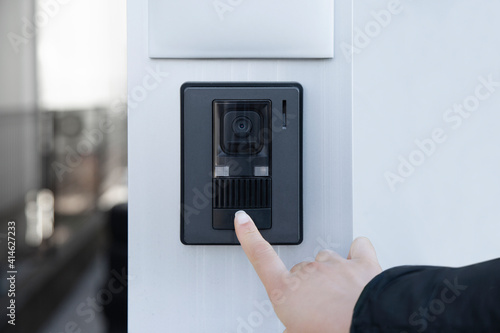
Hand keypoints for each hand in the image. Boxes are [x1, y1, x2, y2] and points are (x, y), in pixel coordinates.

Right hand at [234, 210, 381, 332]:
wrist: (371, 327)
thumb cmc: (334, 332)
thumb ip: (292, 328)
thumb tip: (292, 330)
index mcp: (286, 290)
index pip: (261, 257)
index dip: (249, 237)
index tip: (241, 219)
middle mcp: (308, 272)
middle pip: (299, 271)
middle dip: (307, 287)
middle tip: (319, 312)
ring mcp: (334, 264)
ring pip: (326, 261)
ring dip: (330, 276)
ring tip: (340, 300)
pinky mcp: (361, 262)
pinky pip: (357, 249)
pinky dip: (357, 256)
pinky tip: (358, 270)